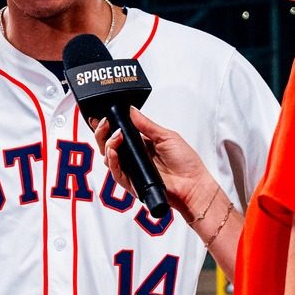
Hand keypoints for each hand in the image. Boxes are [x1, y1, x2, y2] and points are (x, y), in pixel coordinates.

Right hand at [91, 107, 219, 222]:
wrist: (193, 184)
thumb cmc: (186, 163)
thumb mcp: (166, 136)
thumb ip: (146, 125)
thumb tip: (131, 110)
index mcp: (141, 144)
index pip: (118, 134)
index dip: (107, 126)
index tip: (101, 116)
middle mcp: (134, 158)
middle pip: (108, 145)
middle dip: (102, 132)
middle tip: (104, 123)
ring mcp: (132, 171)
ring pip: (108, 159)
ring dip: (108, 145)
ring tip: (116, 136)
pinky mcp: (132, 184)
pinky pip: (116, 173)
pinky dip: (112, 161)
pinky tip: (114, 152)